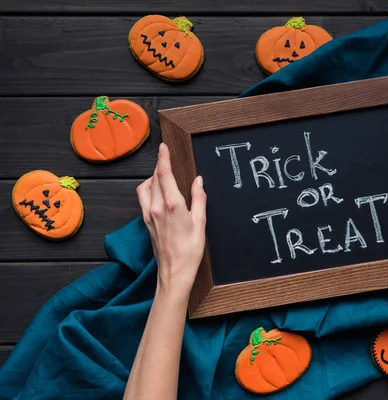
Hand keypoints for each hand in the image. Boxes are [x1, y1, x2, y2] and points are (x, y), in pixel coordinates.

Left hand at [136, 143, 206, 296]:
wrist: (174, 273)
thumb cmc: (190, 251)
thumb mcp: (201, 223)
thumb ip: (199, 199)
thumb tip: (198, 181)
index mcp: (172, 205)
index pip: (164, 175)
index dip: (163, 158)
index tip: (163, 147)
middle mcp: (156, 208)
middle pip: (154, 178)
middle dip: (159, 166)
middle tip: (166, 157)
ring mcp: (148, 215)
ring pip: (145, 187)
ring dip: (152, 178)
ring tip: (162, 175)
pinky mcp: (145, 222)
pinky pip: (143, 198)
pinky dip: (148, 189)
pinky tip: (158, 192)